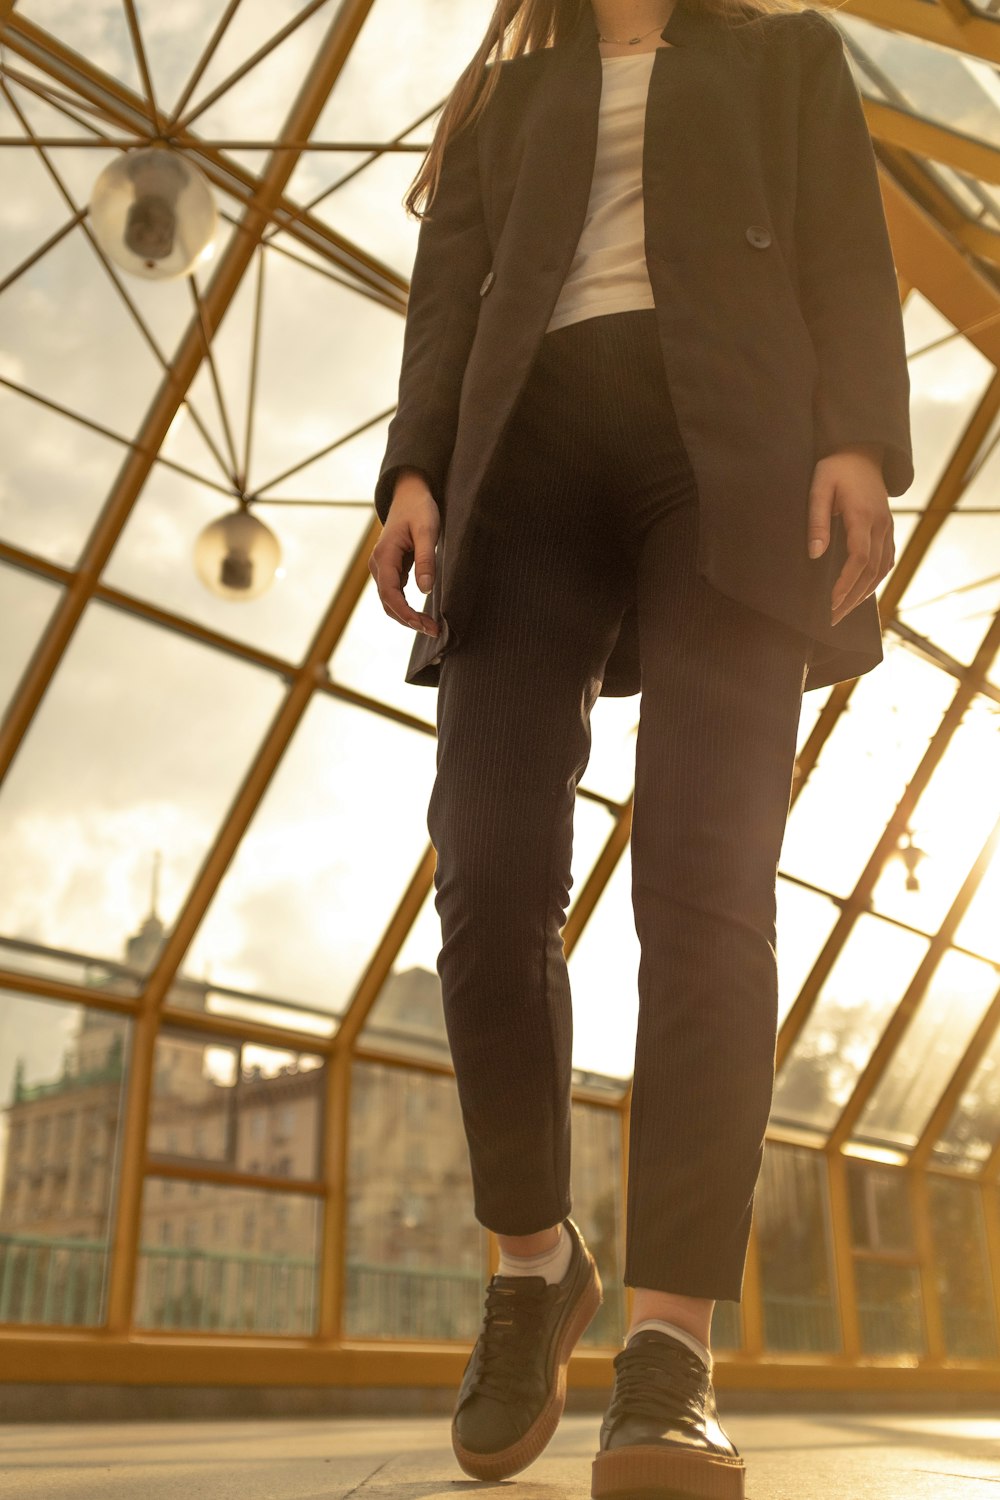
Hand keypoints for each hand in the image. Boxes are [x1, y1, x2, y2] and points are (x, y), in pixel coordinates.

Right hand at [369, 469, 440, 636]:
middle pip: (388, 603)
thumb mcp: (427, 531)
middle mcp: (378, 565)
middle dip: (408, 620)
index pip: (389, 593)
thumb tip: (424, 590)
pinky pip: (395, 594)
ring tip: (431, 627)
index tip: (424, 625)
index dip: (405, 613)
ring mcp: (383, 568)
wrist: (409, 494)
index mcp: (384, 556)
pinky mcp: (391, 569)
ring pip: (390, 601)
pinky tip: (423, 616)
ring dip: (407, 617)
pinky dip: (407, 608)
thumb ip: (426, 559)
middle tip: (434, 631)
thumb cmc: (419, 509)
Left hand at [807, 443, 895, 626]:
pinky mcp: (888, 529)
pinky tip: (861, 593)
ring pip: (882, 570)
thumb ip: (817, 521)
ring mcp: (888, 527)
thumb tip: (815, 554)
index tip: (831, 603)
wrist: (862, 452)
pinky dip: (875, 580)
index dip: (846, 584)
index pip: (858, 559)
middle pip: (871, 571)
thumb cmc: (836, 469)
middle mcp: (880, 525)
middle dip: (852, 598)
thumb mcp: (819, 488)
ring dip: (864, 594)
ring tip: (844, 612)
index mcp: (862, 516)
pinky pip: (886, 561)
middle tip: (832, 618)